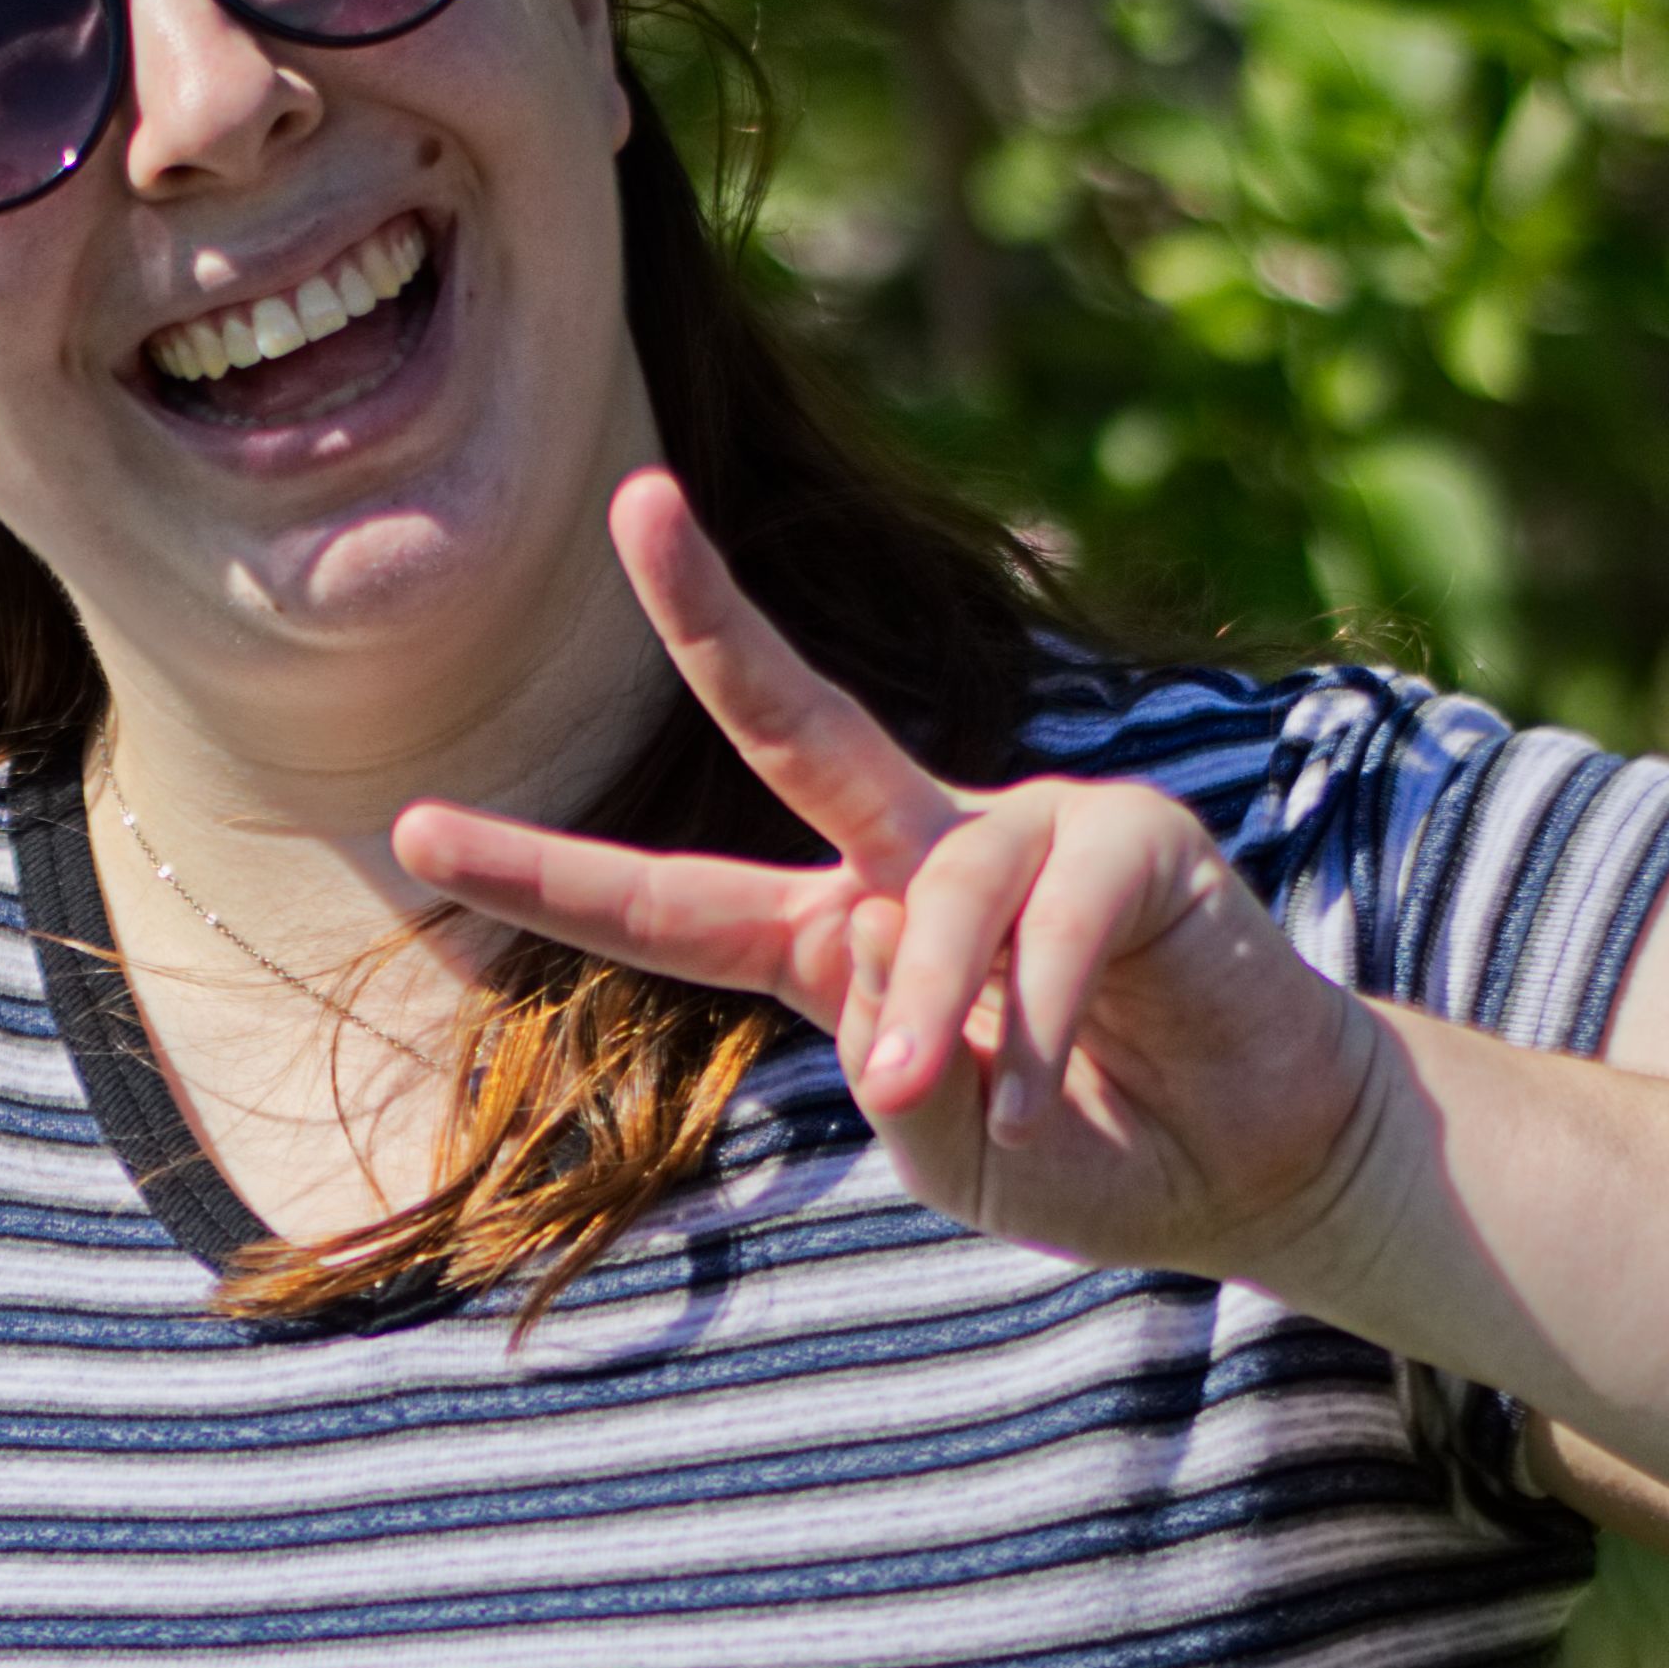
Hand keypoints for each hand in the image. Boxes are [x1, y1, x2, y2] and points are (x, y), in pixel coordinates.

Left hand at [396, 472, 1386, 1289]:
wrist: (1257, 1162)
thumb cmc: (1087, 1149)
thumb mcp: (955, 1152)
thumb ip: (901, 1087)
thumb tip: (897, 987)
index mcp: (838, 934)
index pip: (672, 904)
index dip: (547, 872)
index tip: (411, 832)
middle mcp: (917, 850)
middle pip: (792, 718)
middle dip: (706, 612)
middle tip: (633, 505)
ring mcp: (1030, 829)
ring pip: (931, 894)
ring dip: (933, 1004)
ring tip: (961, 1099)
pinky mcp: (1139, 838)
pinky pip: (1052, 920)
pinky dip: (1041, 1018)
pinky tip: (1065, 1085)